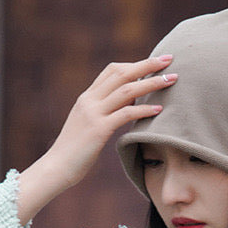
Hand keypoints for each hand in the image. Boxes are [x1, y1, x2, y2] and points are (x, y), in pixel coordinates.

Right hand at [17, 56, 176, 223]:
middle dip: (147, 65)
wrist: (56, 168)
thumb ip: (104, 113)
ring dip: (151, 83)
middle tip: (169, 59)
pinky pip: (125, 114)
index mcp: (87, 98)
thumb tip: (128, 105)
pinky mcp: (98, 130)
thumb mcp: (88, 126)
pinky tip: (158, 110)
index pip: (112, 70)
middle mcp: (89, 100)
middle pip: (122, 73)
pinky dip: (144, 109)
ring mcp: (93, 114)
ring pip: (127, 90)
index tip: (153, 64)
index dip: (134, 64)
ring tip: (171, 80)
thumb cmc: (75, 152)